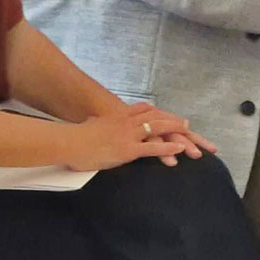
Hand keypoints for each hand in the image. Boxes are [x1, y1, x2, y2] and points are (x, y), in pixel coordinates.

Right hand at [65, 102, 197, 170]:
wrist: (70, 142)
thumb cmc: (77, 136)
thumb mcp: (92, 123)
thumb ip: (99, 122)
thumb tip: (95, 121)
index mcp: (119, 115)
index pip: (143, 110)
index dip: (158, 113)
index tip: (167, 115)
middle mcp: (128, 122)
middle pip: (156, 117)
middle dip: (172, 120)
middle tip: (185, 123)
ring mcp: (129, 135)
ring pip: (158, 129)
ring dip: (176, 131)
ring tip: (189, 135)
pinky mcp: (129, 149)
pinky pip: (153, 148)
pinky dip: (168, 148)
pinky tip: (179, 149)